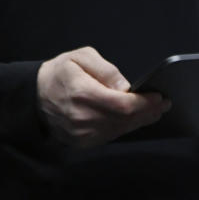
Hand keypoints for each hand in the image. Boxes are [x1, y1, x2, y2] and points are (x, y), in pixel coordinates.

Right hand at [36, 46, 167, 146]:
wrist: (35, 96)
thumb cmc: (59, 74)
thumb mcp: (80, 58)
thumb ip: (105, 70)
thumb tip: (126, 86)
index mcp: (82, 94)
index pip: (123, 105)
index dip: (145, 103)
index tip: (159, 97)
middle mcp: (82, 118)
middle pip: (126, 120)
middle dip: (148, 111)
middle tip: (163, 103)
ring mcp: (82, 133)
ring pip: (121, 129)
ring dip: (141, 120)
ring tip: (154, 110)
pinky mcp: (83, 142)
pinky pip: (112, 135)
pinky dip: (126, 126)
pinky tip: (135, 118)